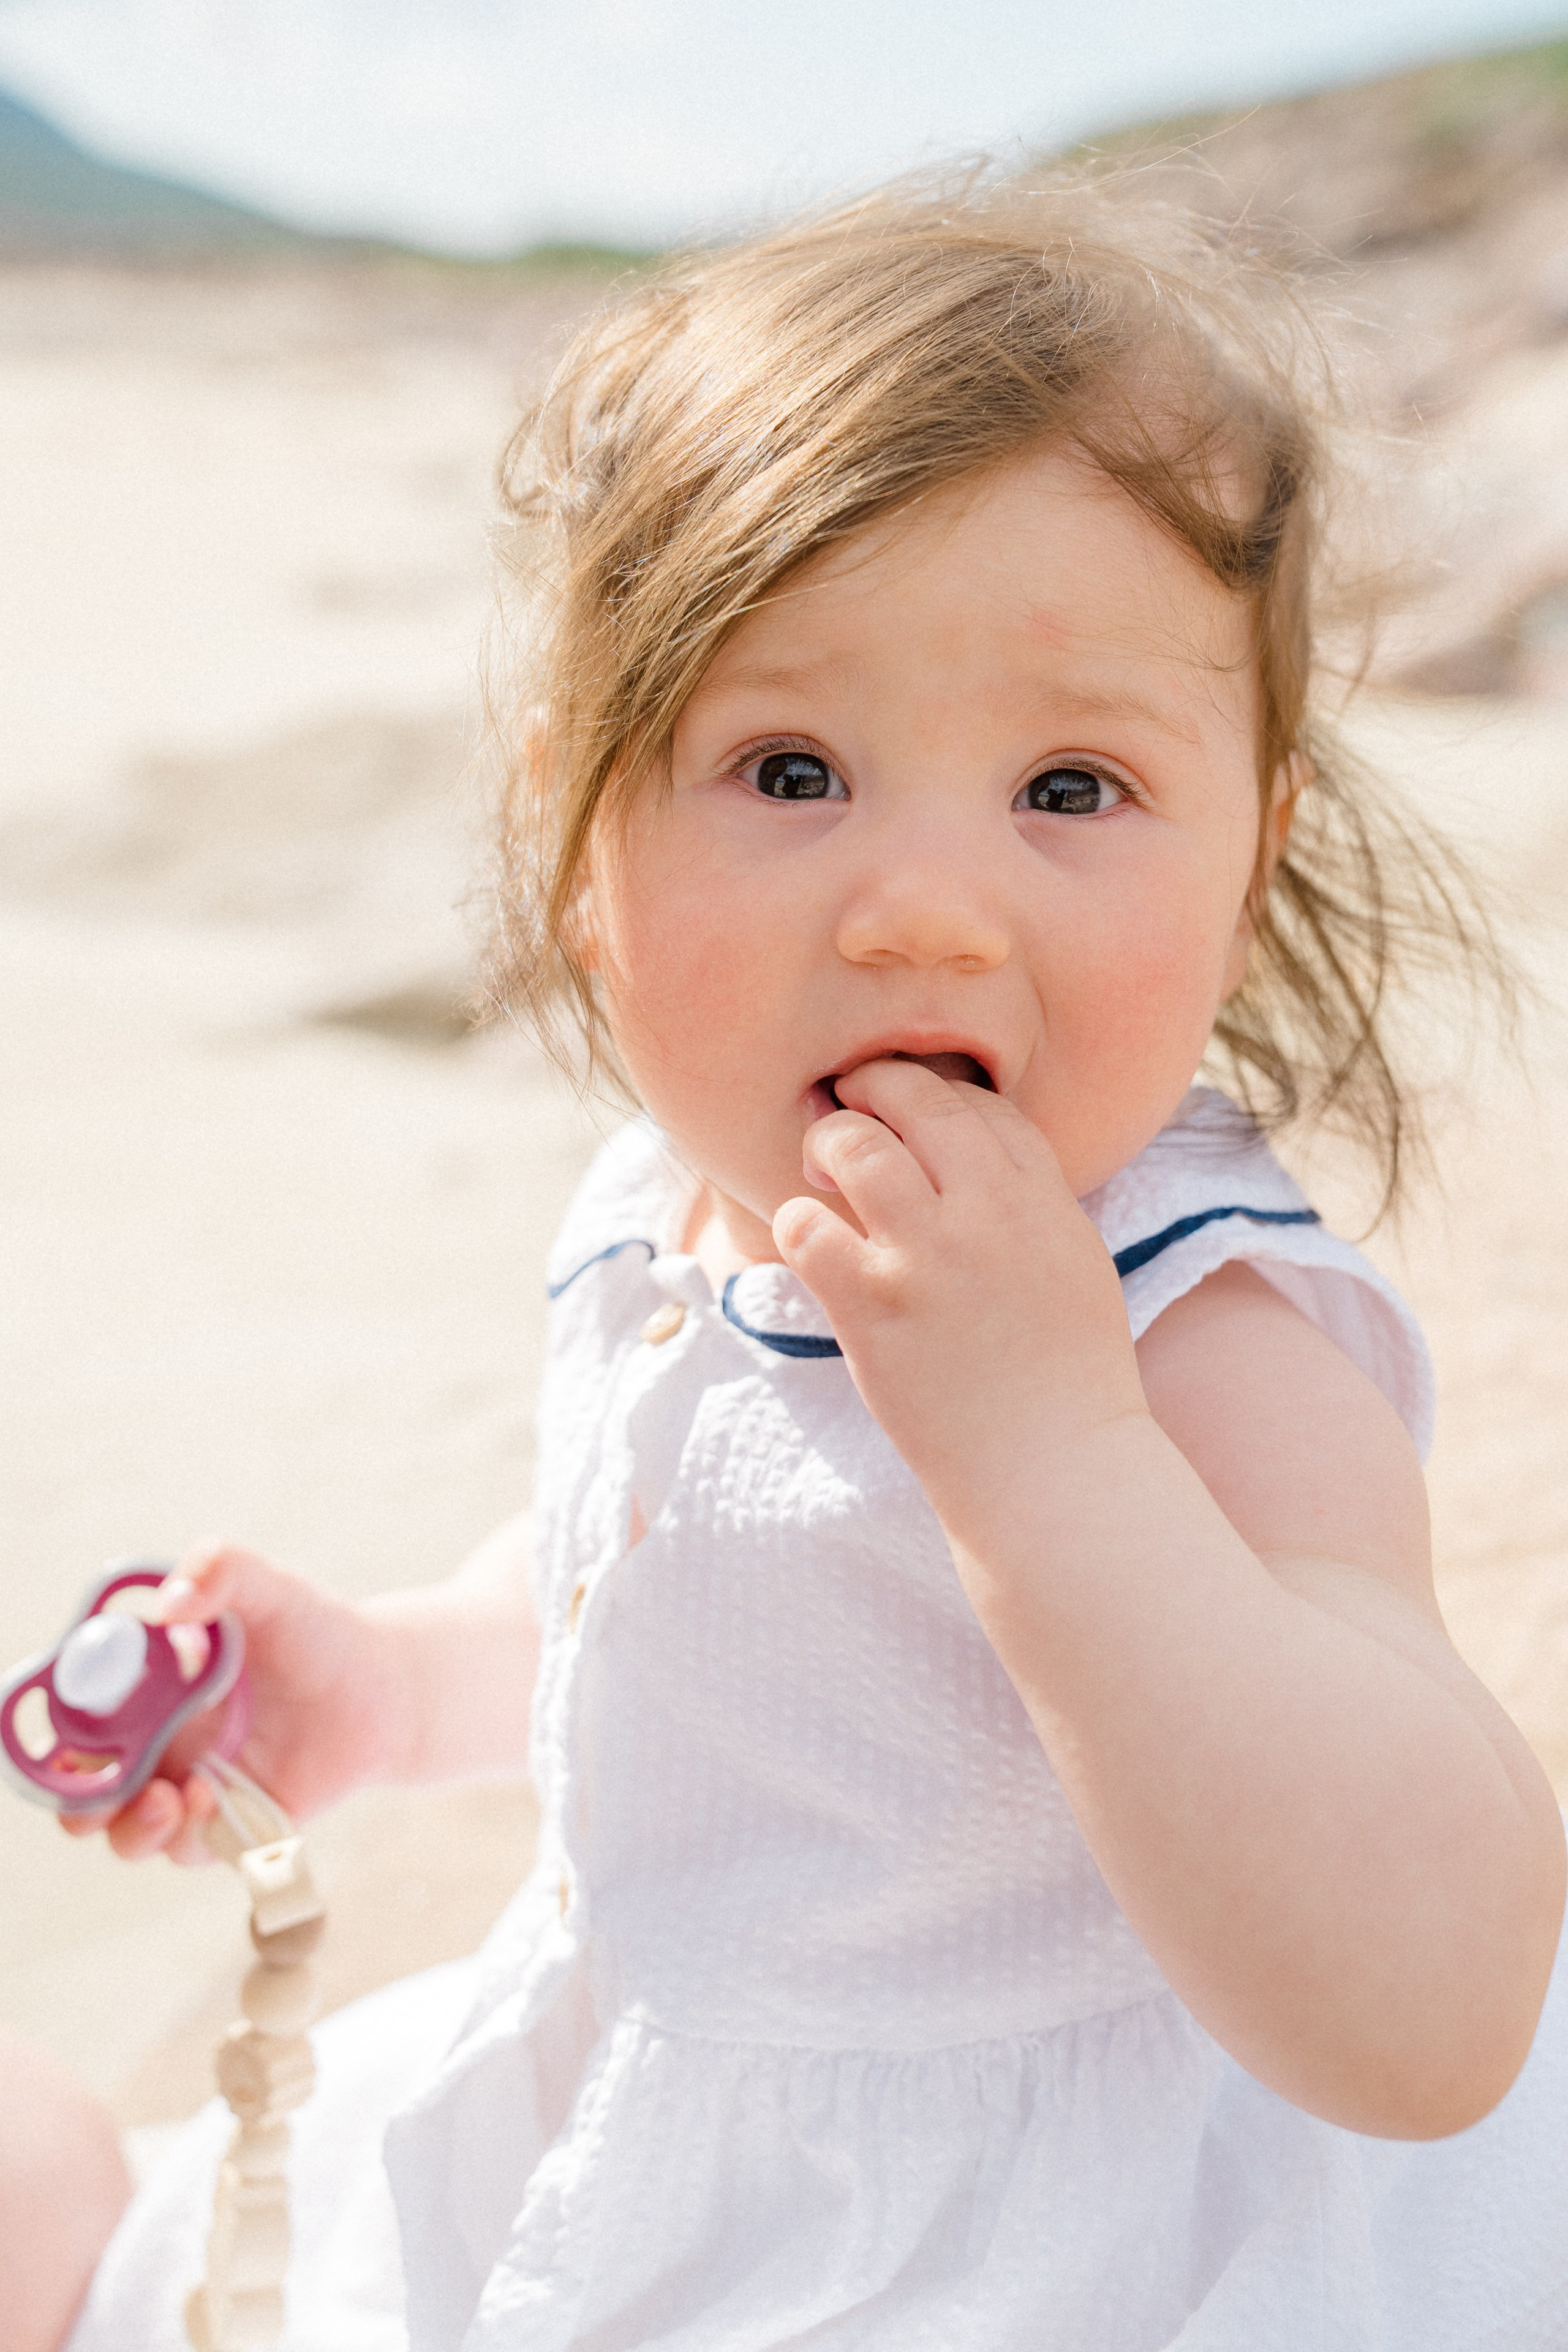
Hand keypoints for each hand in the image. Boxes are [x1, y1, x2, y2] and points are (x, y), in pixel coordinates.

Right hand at [59, 1542, 403, 1865]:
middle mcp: (157, 1744)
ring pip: (127, 1833)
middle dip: (77, 1804)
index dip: (55, 1735)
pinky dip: (188, 1834)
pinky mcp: (229, 1825)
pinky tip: (212, 1798)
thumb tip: (168, 1604)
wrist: (383, 1689)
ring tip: (171, 1797)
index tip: (71, 1733)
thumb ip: (221, 1569)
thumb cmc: (317, 1632)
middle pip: (81, 1794)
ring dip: (132, 1826)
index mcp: (144, 1689)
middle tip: (104, 1791)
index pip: (73, 1722)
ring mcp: (190, 1786)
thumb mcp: (269, 1589)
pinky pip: (189, 1850)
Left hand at [773, 1059, 1145, 1540]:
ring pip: (858, 1149)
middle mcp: (990, 1215)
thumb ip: (1031, 1205)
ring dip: (829, 1141)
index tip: (910, 1110)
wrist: (1053, 1472)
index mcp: (1045, 1202)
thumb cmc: (1067, 1380)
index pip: (986, 1107)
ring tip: (821, 1165)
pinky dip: (799, 1219)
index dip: (939, 1095)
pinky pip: (807, 1228)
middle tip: (848, 1101)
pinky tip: (810, 1236)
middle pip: (921, 1103)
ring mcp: (928, 1259)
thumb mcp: (1076, 1267)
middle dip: (875, 1087)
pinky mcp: (874, 1307)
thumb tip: (973, 1155)